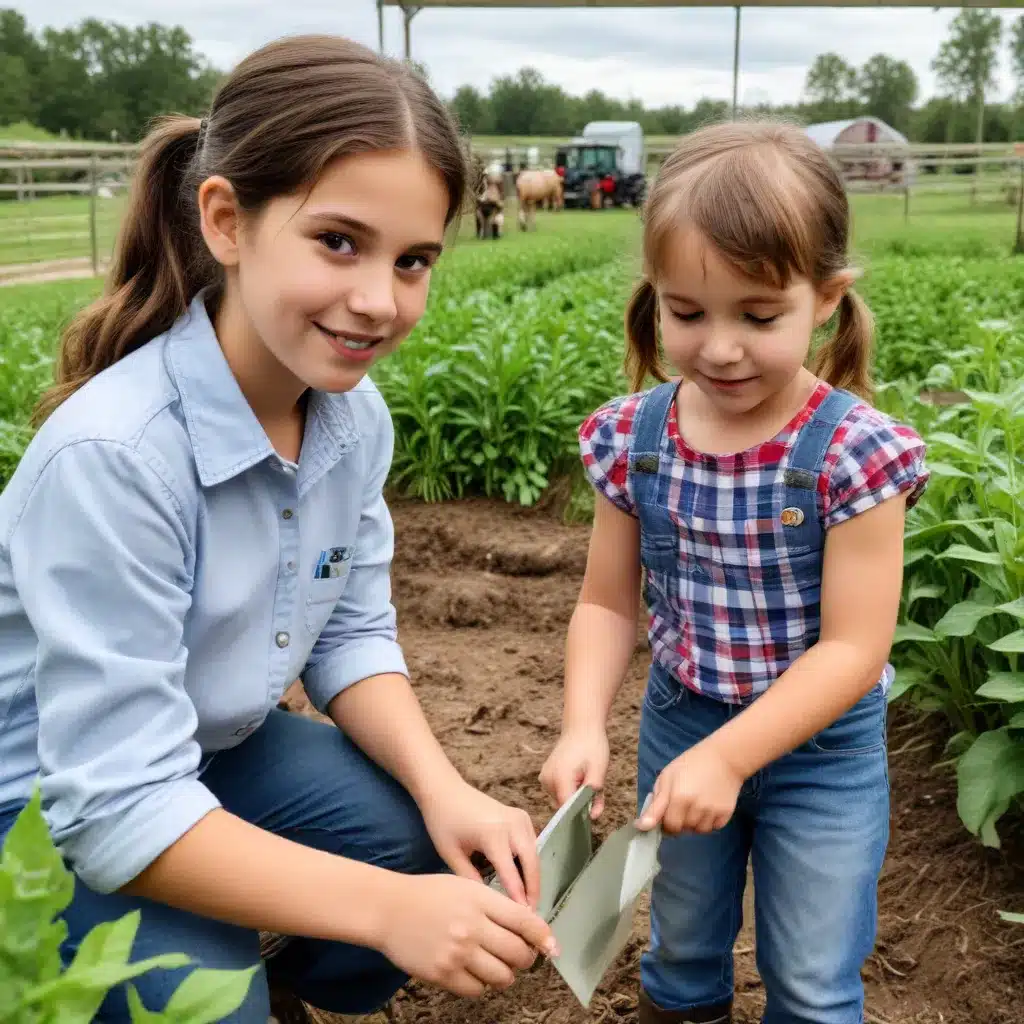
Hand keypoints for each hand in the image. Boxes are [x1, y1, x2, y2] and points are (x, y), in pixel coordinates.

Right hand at [379, 872, 558, 997]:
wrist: (388, 909)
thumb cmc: (429, 894)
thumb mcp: (465, 886)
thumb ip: (496, 905)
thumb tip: (529, 928)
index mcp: (480, 900)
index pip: (524, 921)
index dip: (543, 936)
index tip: (552, 947)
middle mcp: (471, 927)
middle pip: (518, 953)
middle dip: (525, 958)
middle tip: (519, 955)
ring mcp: (457, 953)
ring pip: (502, 976)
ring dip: (505, 974)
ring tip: (496, 965)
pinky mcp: (443, 974)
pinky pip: (477, 990)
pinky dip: (482, 984)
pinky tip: (474, 972)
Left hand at [419, 781, 540, 909]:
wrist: (444, 789)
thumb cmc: (443, 821)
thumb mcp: (451, 855)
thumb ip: (471, 880)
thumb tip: (490, 905)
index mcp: (494, 835)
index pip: (512, 874)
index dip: (519, 900)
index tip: (524, 920)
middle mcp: (513, 825)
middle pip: (532, 864)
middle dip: (533, 890)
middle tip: (531, 917)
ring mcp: (519, 818)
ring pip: (534, 853)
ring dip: (534, 877)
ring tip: (529, 903)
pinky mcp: (521, 815)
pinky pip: (531, 843)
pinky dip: (530, 862)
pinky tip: (524, 880)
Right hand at [538, 726, 609, 818]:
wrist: (581, 727)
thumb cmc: (592, 746)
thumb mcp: (599, 770)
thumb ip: (595, 796)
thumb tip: (592, 817)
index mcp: (560, 778)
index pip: (566, 809)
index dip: (580, 813)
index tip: (593, 811)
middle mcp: (547, 780)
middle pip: (565, 805)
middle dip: (582, 802)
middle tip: (596, 790)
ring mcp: (545, 778)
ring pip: (563, 799)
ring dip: (577, 795)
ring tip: (588, 779)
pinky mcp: (546, 776)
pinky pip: (559, 791)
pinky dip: (572, 789)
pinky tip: (581, 777)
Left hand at [637, 741, 743, 834]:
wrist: (723, 757)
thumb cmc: (690, 764)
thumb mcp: (667, 778)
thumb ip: (655, 805)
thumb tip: (643, 827)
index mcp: (679, 797)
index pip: (669, 826)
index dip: (665, 822)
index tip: (667, 812)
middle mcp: (696, 808)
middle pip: (683, 830)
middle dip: (679, 822)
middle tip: (682, 805)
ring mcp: (713, 812)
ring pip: (698, 831)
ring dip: (694, 823)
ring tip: (695, 804)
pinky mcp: (726, 814)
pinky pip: (713, 828)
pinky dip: (708, 822)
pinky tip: (707, 806)